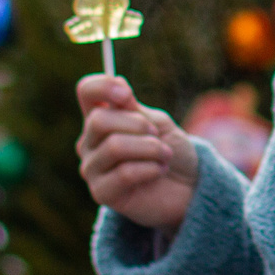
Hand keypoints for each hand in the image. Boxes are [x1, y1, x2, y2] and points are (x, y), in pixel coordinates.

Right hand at [75, 75, 198, 229]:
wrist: (188, 187)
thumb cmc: (170, 151)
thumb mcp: (158, 123)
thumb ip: (135, 109)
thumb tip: (117, 81)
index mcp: (101, 117)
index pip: (87, 92)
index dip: (103, 87)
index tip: (127, 94)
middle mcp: (90, 142)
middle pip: (98, 120)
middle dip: (138, 124)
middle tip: (157, 135)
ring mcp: (92, 168)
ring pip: (114, 147)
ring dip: (151, 148)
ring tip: (164, 155)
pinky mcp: (101, 193)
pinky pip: (124, 173)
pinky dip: (151, 168)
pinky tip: (159, 172)